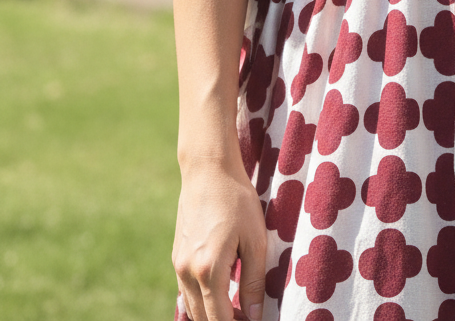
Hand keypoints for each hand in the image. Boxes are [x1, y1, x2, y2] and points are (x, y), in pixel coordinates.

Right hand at [172, 159, 267, 320]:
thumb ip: (254, 281)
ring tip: (238, 310)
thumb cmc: (237, 201)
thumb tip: (255, 316)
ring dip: (211, 315)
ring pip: (191, 308)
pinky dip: (201, 301)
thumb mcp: (255, 240)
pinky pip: (186, 292)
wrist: (208, 172)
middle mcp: (187, 273)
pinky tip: (220, 295)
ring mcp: (177, 266)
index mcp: (208, 271)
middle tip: (247, 317)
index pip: (219, 320)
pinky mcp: (176, 258)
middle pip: (202, 319)